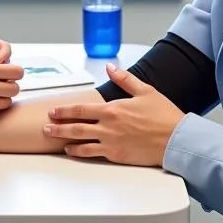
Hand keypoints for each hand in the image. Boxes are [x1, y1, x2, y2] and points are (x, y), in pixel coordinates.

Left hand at [42, 64, 184, 167]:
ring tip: (53, 139)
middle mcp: (108, 127)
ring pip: (81, 142)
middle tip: (46, 126)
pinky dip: (80, 153)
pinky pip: (93, 154)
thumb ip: (125, 79)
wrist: (176, 139)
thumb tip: (110, 67)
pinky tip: (72, 152)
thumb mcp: (145, 91)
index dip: (65, 110)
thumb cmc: (164, 115)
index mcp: (113, 109)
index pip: (82, 109)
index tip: (54, 111)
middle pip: (76, 126)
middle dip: (58, 126)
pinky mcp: (117, 155)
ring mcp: (111, 143)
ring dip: (65, 140)